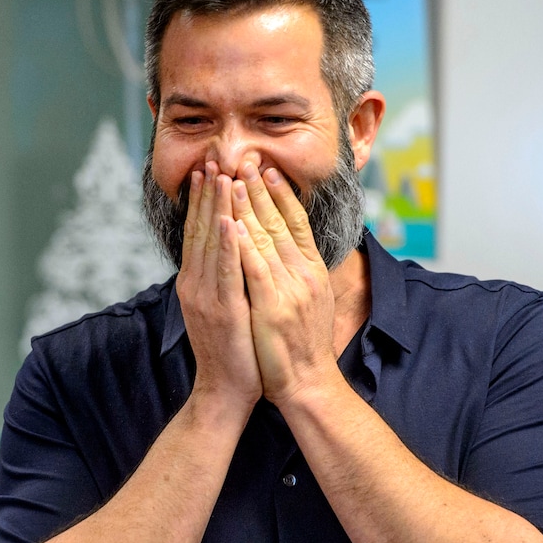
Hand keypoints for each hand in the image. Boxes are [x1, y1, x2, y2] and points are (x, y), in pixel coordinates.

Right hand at [176, 163, 261, 408]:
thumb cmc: (231, 349)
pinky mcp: (223, 311)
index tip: (207, 169)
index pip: (199, 233)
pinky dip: (227, 245)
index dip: (202, 200)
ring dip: (215, 208)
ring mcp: (206, 297)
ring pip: (211, 245)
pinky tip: (231, 221)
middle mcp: (195, 284)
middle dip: (207, 193)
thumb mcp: (221, 307)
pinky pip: (226, 272)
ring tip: (219, 175)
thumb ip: (219, 279)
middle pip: (201, 230)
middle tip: (210, 157)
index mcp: (196, 282)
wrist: (225, 391)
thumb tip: (226, 252)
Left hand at [231, 162, 337, 405]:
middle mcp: (303, 275)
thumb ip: (299, 273)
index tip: (268, 169)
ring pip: (265, 240)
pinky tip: (231, 224)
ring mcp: (288, 291)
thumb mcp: (308, 302)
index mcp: (312, 271)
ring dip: (247, 207)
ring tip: (232, 178)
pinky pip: (254, 271)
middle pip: (280, 223)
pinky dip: (243, 246)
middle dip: (260, 189)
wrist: (307, 384)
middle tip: (246, 158)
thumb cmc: (303, 345)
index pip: (297, 223)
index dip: (282, 194)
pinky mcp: (271, 309)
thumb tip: (289, 249)